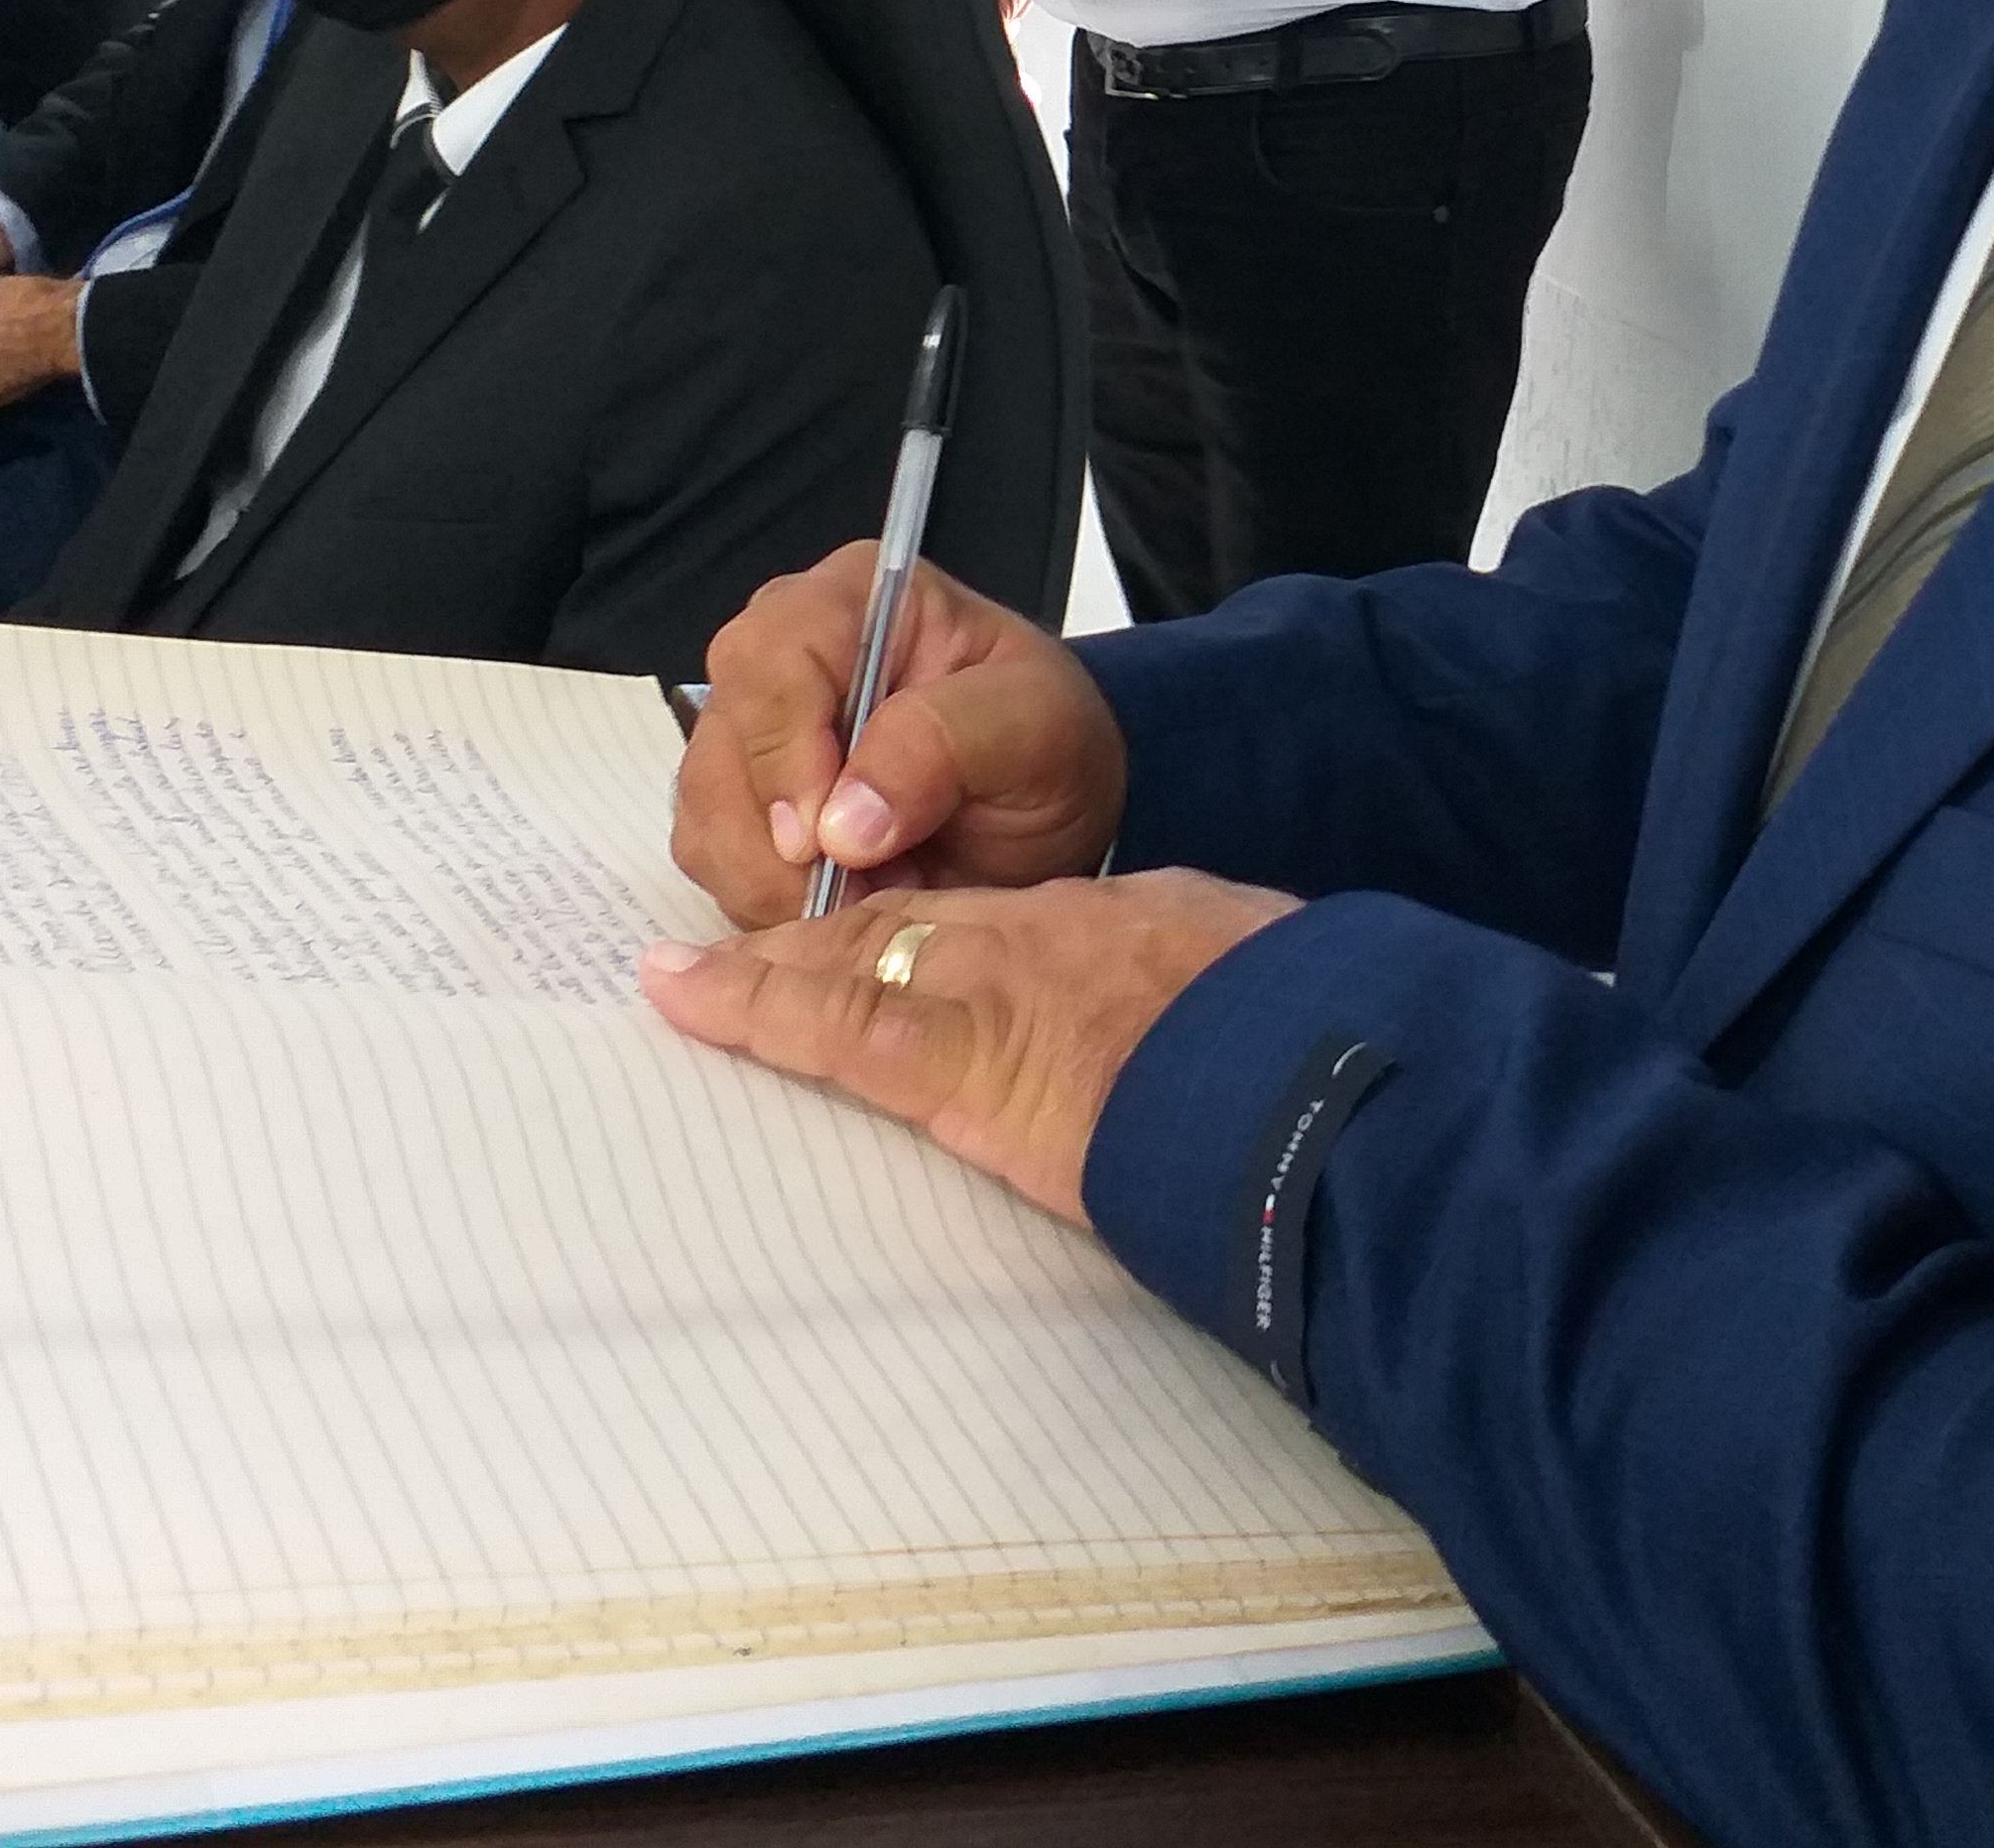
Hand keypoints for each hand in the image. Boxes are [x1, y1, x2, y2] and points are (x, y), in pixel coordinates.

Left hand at [641, 870, 1296, 1226]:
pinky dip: (755, 1008)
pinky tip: (689, 997)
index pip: (985, 924)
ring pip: (855, 967)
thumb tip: (1200, 1002)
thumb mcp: (1246, 981)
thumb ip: (1197, 985)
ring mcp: (994, 998)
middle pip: (903, 932)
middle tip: (745, 958)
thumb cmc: (1299, 1030)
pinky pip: (838, 1030)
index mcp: (1110, 931)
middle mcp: (1035, 946)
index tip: (872, 933)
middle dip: (823, 943)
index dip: (915, 927)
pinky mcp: (966, 1068)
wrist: (1305, 1069)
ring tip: (691, 981)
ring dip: (769, 976)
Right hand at [674, 550, 1125, 924]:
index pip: (771, 657)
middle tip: (864, 890)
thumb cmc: (1044, 746)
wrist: (1041, 810)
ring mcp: (749, 731)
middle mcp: (781, 654)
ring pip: (704, 813)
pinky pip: (711, 860)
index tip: (825, 842)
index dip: (786, 753)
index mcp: (853, 599)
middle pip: (720, 745)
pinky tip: (841, 904)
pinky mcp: (737, 803)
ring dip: (774, 882)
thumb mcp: (1036, 729)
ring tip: (871, 895)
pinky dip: (766, 902)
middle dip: (779, 842)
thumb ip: (946, 745)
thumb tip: (842, 822)